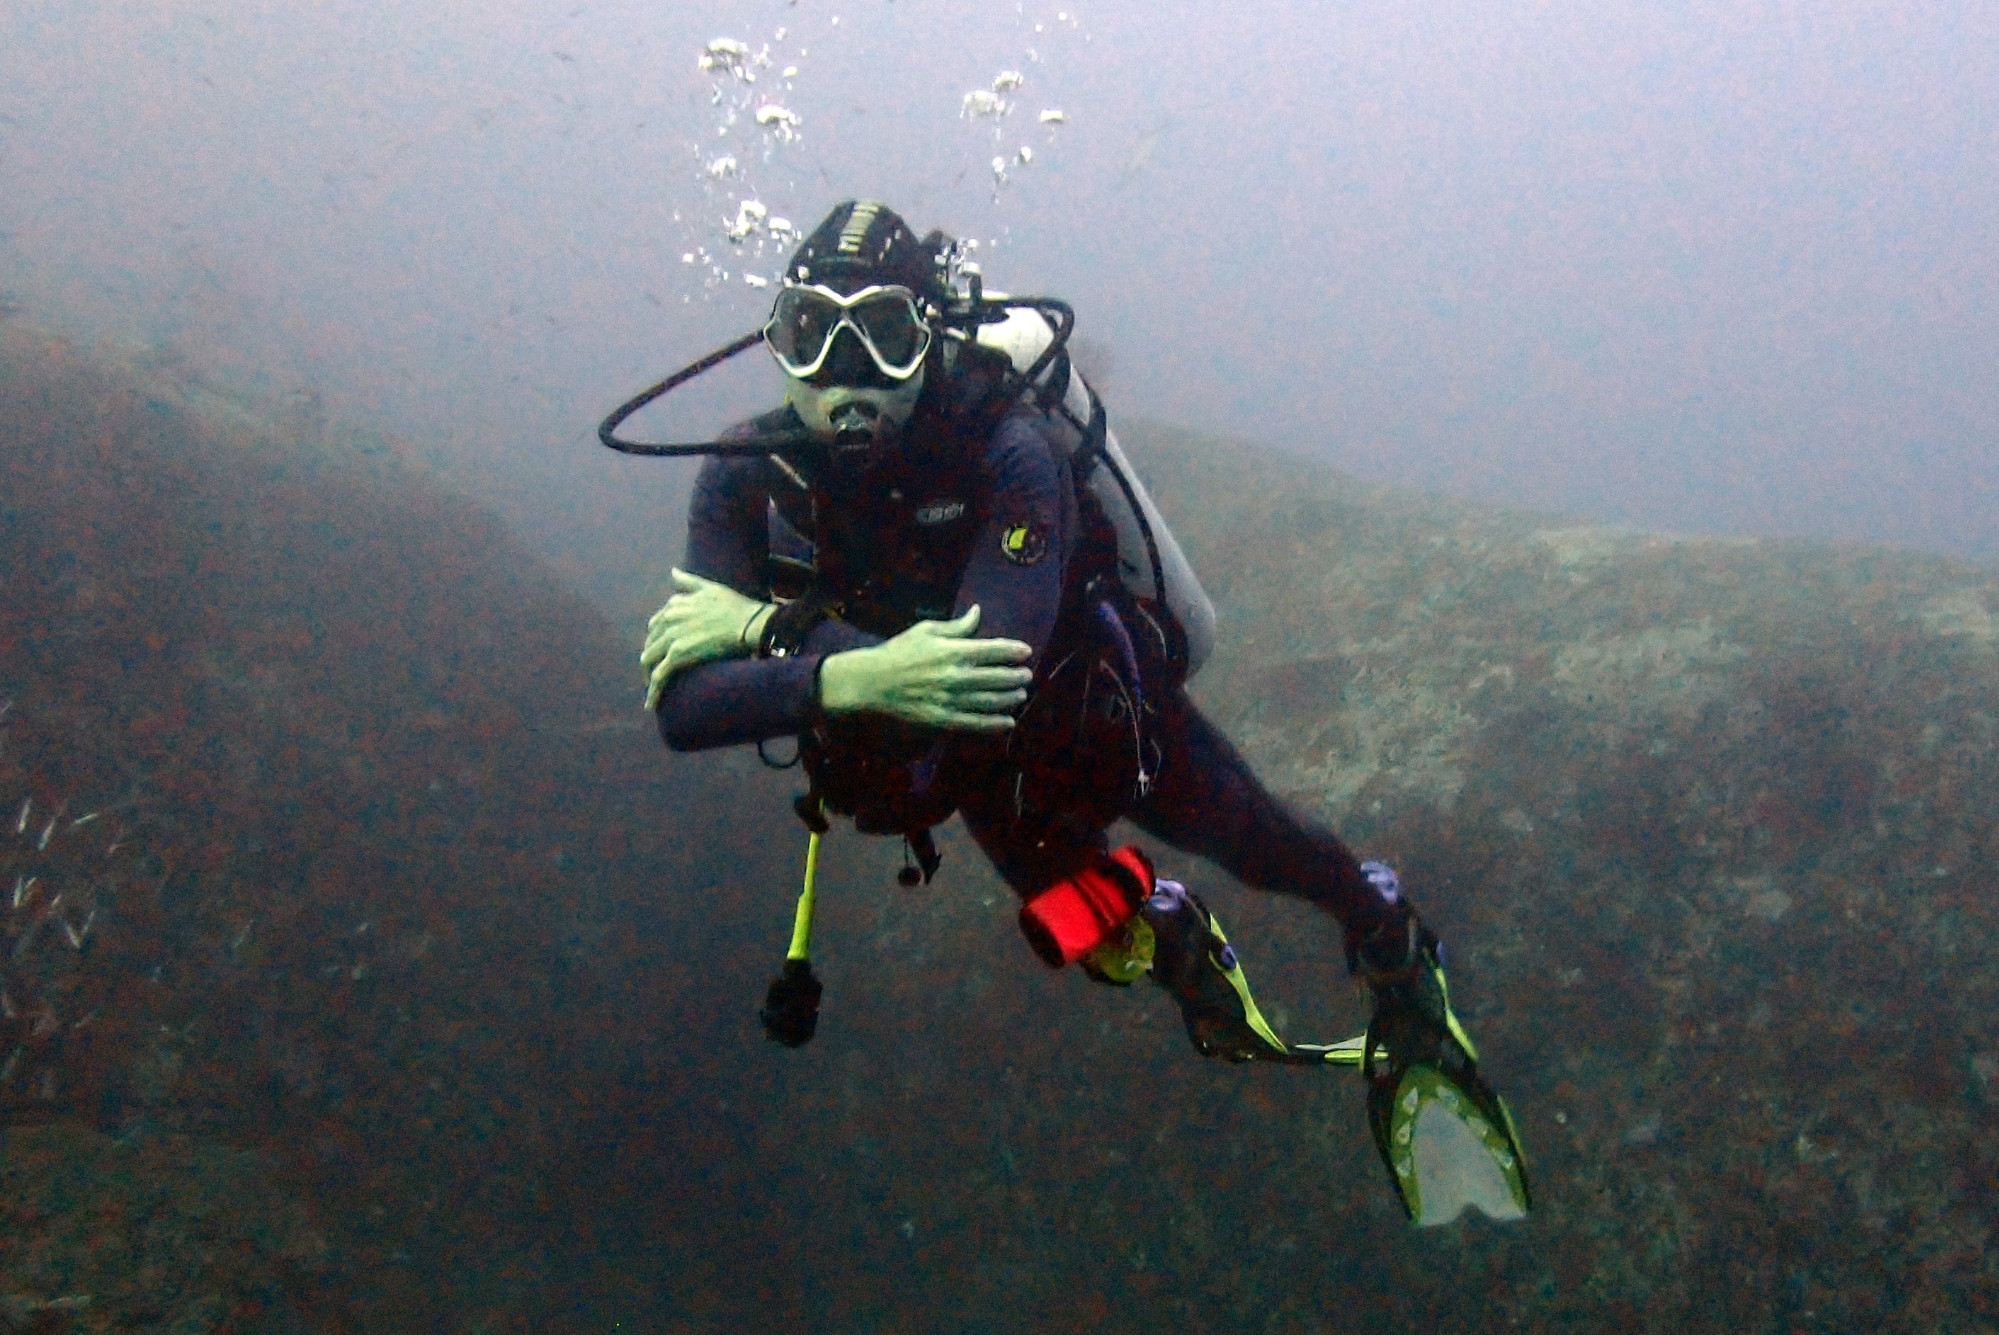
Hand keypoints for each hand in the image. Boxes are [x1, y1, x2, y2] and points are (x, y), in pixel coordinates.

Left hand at [641, 569, 771, 709]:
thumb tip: (672, 572)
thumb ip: (688, 582)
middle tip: (656, 672)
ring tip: (653, 688)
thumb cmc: (735, 606)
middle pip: (650, 643)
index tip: (661, 650)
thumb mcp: (709, 588)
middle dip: (651, 658)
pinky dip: (653, 691)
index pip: (656, 624)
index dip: (656, 639)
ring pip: (649, 660)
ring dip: (648, 675)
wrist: (748, 624)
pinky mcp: (677, 656)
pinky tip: (651, 703)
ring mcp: (671, 638)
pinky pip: (659, 676)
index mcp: (674, 605)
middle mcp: (668, 619)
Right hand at [818, 605, 1032, 731]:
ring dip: (1010, 698)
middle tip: (1027, 676)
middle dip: (1017, 677)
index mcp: (953, 651)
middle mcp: (956, 676)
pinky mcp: (943, 720)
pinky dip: (994, 724)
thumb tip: (978, 611)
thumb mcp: (926, 630)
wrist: (871, 682)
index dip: (1013, 650)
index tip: (1026, 652)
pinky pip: (975, 723)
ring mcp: (951, 700)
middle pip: (997, 677)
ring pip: (990, 701)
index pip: (994, 650)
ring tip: (1021, 695)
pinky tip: (1009, 722)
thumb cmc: (898, 652)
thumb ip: (956, 626)